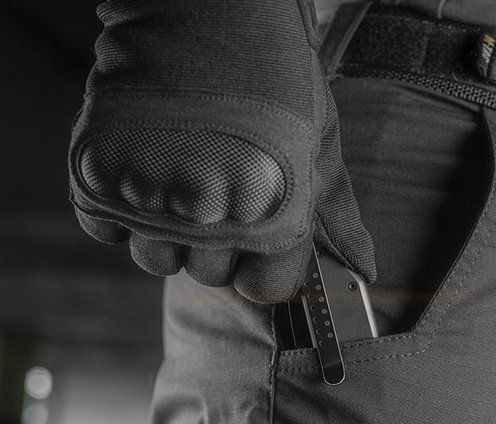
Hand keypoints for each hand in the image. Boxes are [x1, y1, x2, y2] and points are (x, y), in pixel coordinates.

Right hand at [69, 0, 374, 302]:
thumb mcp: (319, 146)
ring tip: (180, 180)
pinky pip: (105, 229)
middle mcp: (210, 214)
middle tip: (218, 192)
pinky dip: (119, 209)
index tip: (257, 244)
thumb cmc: (276, 78)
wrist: (209, 7)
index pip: (264, 290)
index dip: (261, 269)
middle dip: (217, 245)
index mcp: (272, 214)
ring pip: (156, 260)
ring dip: (168, 232)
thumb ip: (334, 216)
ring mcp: (149, 193)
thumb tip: (365, 268)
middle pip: (208, 276)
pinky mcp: (98, 172)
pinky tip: (142, 169)